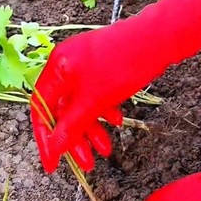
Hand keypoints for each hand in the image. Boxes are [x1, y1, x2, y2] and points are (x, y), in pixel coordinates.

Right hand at [31, 0, 200, 172]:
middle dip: (75, 137)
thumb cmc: (123, 65)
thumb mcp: (94, 100)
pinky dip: (103, 109)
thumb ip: (71, 125)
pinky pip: (96, 93)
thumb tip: (54, 148)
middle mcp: (67, 63)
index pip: (40, 107)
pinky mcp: (104, 64)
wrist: (160, 37)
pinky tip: (118, 120)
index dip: (45, 138)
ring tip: (107, 149)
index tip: (52, 164)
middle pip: (63, 108)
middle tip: (87, 162)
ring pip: (82, 103)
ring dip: (92, 127)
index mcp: (57, 67)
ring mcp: (87, 63)